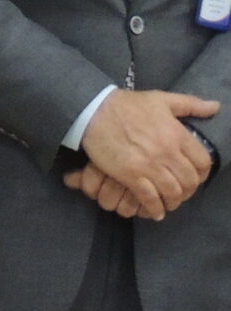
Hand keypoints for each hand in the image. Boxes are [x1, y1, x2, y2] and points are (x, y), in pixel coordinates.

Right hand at [78, 89, 218, 216]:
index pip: (203, 162)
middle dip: (188, 191)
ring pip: (172, 192)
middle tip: (181, 193)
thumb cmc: (128, 105)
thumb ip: (191, 104)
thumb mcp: (162, 99)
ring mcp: (149, 165)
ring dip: (173, 202)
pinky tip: (154, 211)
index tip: (195, 177)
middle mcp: (168, 152)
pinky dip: (154, 208)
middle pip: (189, 181)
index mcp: (178, 135)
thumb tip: (215, 106)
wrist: (94, 110)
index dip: (202, 174)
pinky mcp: (130, 175)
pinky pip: (149, 197)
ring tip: (168, 203)